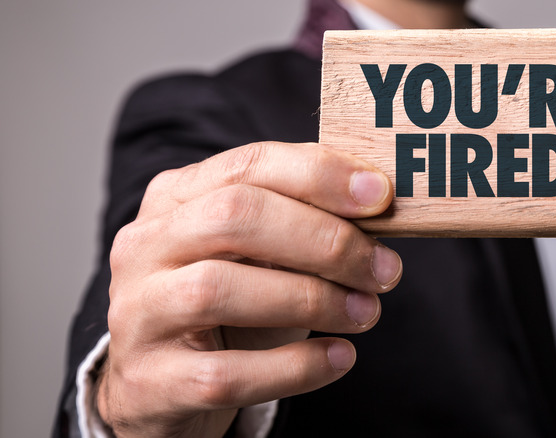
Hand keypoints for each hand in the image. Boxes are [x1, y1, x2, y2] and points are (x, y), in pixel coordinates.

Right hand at [96, 142, 401, 436]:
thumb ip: (302, 221)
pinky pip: (226, 374)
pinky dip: (295, 366)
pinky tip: (339, 357)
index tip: (380, 196)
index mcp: (176, 198)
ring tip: (366, 313)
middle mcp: (145, 246)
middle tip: (384, 269)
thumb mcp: (258, 253)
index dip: (320, 176)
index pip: (248, 165)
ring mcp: (139, 313)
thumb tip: (378, 204)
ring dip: (312, 299)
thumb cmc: (227, 307)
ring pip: (218, 290)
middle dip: (324, 240)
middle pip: (234, 218)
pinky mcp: (152, 381)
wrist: (162, 385)